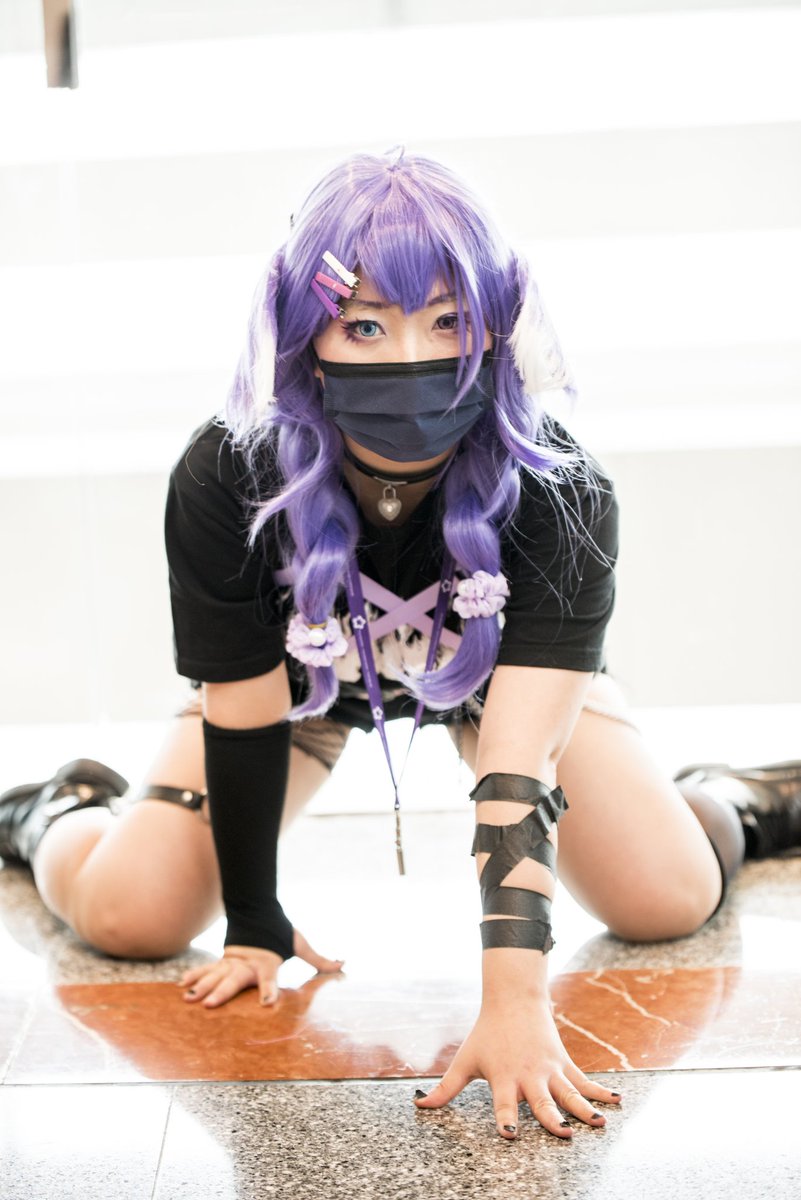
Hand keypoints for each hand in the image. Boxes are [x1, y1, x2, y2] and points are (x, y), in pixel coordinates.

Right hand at [179, 928, 344, 1007]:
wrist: (258, 912)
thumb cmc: (280, 933)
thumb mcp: (300, 943)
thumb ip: (319, 958)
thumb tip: (344, 963)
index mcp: (267, 962)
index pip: (269, 978)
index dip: (269, 990)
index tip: (268, 1003)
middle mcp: (247, 964)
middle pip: (234, 980)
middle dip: (222, 992)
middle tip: (209, 1005)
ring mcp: (232, 963)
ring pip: (215, 976)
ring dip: (202, 987)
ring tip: (189, 998)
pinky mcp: (222, 962)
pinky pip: (206, 970)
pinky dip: (194, 976)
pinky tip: (182, 987)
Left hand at [414, 997, 621, 1139]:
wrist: (513, 998)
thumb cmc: (486, 1034)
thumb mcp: (464, 1060)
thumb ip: (445, 1089)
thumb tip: (419, 1107)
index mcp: (503, 1077)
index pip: (504, 1104)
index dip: (507, 1119)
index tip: (511, 1135)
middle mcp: (529, 1075)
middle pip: (542, 1101)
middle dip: (553, 1118)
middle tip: (564, 1133)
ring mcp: (549, 1069)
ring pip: (569, 1092)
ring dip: (584, 1108)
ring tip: (600, 1123)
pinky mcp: (564, 1063)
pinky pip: (584, 1081)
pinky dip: (601, 1092)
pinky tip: (617, 1103)